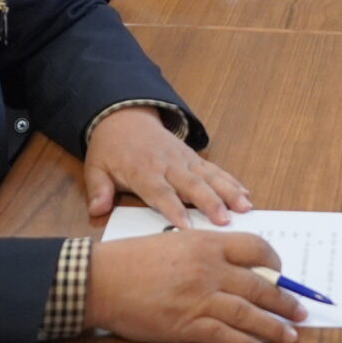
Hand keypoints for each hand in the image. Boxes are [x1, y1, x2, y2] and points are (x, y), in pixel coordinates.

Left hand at [81, 106, 250, 223]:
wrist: (125, 116)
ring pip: (209, 176)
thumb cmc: (111, 148)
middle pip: (191, 185)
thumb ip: (98, 189)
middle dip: (210, 202)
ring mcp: (184, 160)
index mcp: (143, 171)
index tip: (187, 226)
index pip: (160, 192)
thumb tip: (96, 209)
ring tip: (246, 207)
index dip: (173, 208)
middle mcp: (168, 165)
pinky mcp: (193, 157)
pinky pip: (214, 169)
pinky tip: (246, 194)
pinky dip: (231, 181)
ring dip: (228, 192)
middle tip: (225, 220)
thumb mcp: (95, 167)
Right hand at [87, 228, 303, 342]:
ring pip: (248, 313)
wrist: (101, 280)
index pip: (256, 248)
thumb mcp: (174, 241)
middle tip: (301, 312)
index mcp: (207, 244)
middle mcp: (209, 270)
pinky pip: (224, 335)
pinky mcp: (186, 325)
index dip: (275, 262)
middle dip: (285, 300)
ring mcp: (199, 298)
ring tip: (291, 336)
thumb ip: (205, 252)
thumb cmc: (133, 259)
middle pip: (259, 285)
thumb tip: (235, 266)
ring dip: (273, 326)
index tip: (283, 273)